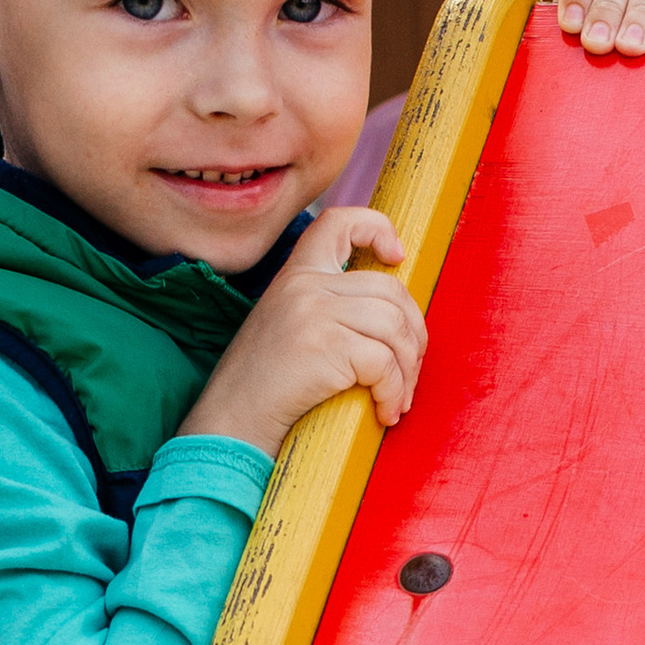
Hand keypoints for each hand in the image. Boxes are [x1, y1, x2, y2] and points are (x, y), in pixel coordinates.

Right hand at [178, 205, 425, 459]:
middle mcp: (305, 284)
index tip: (397, 258)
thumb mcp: (286, 327)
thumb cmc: (262, 387)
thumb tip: (389, 318)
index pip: (339, 222)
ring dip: (407, 368)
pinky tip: (386, 411)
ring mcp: (315, 312)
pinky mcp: (326, 346)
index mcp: (296, 274)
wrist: (230, 421)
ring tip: (399, 399)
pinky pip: (384, 362)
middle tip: (411, 368)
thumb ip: (325, 308)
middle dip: (413, 333)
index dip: (378, 228)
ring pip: (394, 325)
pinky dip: (394, 391)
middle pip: (389, 289)